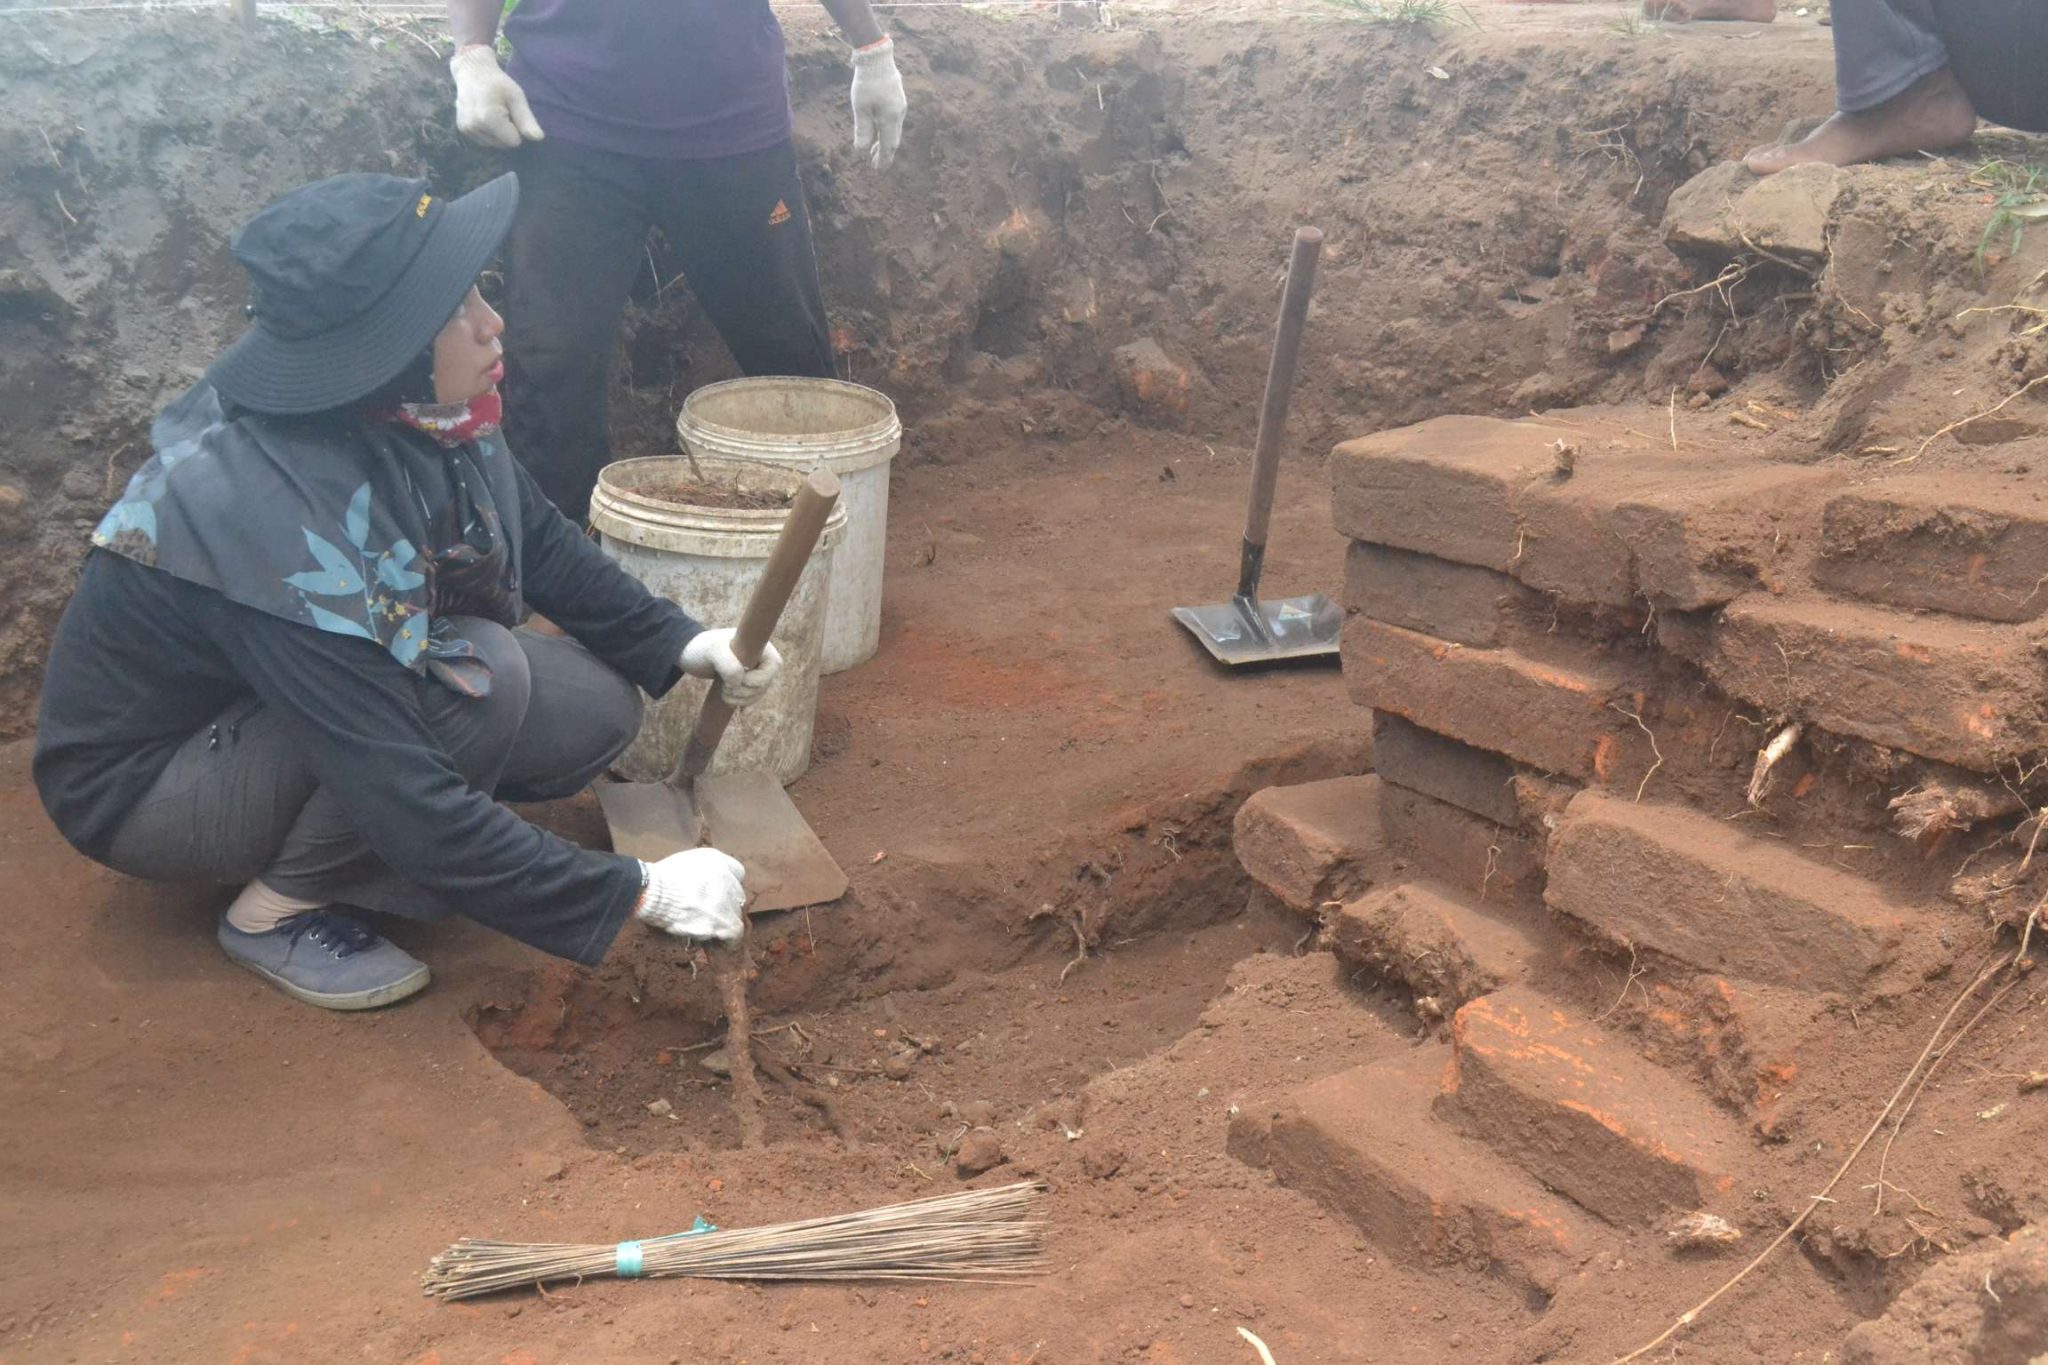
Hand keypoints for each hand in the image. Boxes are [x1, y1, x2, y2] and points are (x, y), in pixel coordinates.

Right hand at [451, 45, 543, 149]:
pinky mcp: (462, 130)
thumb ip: (526, 119)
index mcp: (488, 119)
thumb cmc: (497, 82)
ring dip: (498, 133)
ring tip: (493, 112)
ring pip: (494, 144)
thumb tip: (538, 138)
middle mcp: (474, 127)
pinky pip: (484, 141)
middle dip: (507, 132)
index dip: (517, 129)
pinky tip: (485, 116)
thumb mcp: (516, 97)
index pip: (514, 141)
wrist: (471, 71)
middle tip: (502, 111)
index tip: (511, 112)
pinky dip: (489, 133)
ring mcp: (466, 129)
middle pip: (504, 145)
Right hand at [636, 848, 745, 942]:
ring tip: (714, 931)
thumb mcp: (681, 863)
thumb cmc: (658, 879)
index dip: (728, 886)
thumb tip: (695, 885)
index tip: (719, 894)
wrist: (653, 892)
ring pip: (735, 914)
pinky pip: (734, 932)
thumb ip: (696, 871)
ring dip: (725, 922)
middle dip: (727, 905)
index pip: (736, 873)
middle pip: (737, 895)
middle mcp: (726, 876)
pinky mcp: (722, 920)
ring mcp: (726, 898)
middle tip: (714, 914)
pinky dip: (729, 940)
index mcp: (715, 859)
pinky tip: (722, 944)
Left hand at [680, 628, 782, 705]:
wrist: (689, 653)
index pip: (774, 666)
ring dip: (742, 700)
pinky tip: (740, 711)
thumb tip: (740, 681)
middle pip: (765, 683)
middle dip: (746, 692)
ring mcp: (754, 671)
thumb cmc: (701, 648)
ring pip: (759, 693)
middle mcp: (760, 658)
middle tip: (725, 688)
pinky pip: (753, 698)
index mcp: (759, 645)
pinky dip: (745, 704)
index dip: (758, 679)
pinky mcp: (745, 682)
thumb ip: (728, 663)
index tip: (738, 680)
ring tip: (724, 694)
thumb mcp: (713, 651)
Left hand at [850, 38, 906, 169]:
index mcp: (891, 119)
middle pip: (893, 139)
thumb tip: (861, 150)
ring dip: (884, 142)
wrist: (877, 57)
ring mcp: (900, 106)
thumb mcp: (860, 107)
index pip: (888, 145)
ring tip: (874, 151)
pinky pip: (893, 120)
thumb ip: (862, 129)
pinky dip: (886, 130)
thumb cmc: (867, 82)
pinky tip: (879, 131)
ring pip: (893, 130)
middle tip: (875, 165)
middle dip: (884, 153)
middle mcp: (899, 114)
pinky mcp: (897, 99)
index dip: (883, 159)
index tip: (878, 170)